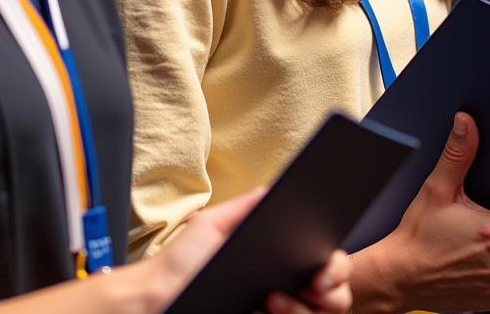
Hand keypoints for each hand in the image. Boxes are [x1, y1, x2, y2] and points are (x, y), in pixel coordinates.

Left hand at [152, 191, 351, 313]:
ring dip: (305, 308)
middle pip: (335, 294)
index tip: (326, 262)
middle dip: (334, 284)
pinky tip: (269, 306)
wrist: (153, 298)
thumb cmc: (180, 264)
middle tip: (316, 279)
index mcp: (279, 262)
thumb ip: (245, 207)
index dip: (336, 264)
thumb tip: (276, 188)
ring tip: (274, 296)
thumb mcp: (211, 225)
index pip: (325, 262)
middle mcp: (285, 292)